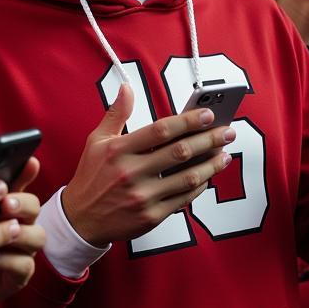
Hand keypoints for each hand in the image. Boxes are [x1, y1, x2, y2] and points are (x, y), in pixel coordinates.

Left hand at [0, 158, 46, 307]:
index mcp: (8, 205)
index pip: (22, 184)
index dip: (28, 172)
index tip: (29, 161)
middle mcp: (22, 224)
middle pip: (35, 207)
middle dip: (22, 203)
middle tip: (5, 203)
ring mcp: (25, 249)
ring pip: (38, 236)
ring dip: (19, 233)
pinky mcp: (20, 274)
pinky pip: (24, 265)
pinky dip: (7, 259)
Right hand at [62, 83, 233, 246]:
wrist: (80, 219)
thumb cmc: (91, 176)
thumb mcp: (96, 141)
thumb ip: (116, 114)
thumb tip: (127, 88)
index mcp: (118, 150)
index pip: (161, 131)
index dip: (188, 121)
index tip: (208, 114)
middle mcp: (131, 173)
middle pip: (180, 152)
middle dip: (209, 140)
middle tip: (227, 132)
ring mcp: (143, 196)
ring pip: (187, 178)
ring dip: (211, 165)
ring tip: (225, 154)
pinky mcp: (151, 216)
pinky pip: (184, 199)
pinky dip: (200, 187)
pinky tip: (208, 176)